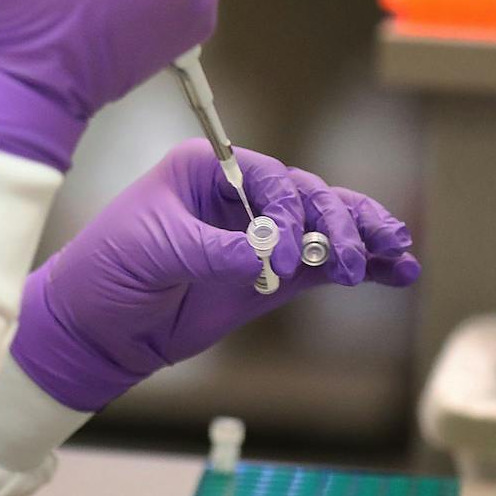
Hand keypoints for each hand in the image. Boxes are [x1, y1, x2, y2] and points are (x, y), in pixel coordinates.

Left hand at [10, 140, 421, 410]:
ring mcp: (259, 235)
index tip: (281, 258)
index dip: (287, 210)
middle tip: (347, 262)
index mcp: (205, 169)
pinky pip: (321, 265)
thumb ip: (212, 250)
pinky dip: (359, 266)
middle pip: (308, 196)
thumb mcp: (153, 250)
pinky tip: (396, 270)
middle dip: (337, 224)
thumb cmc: (109, 271)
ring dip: (363, 238)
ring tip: (399, 255)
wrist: (97, 327)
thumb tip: (266, 258)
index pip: (268, 174)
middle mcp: (238, 195)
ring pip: (325, 226)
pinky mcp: (270, 276)